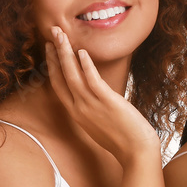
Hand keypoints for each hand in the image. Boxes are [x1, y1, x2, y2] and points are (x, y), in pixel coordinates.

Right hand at [45, 26, 160, 163]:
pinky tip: (82, 52)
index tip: (50, 49)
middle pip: (61, 77)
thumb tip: (96, 95)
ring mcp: (92, 106)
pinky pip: (92, 81)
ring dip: (66, 53)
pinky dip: (85, 66)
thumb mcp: (100, 123)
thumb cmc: (123, 139)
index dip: (52, 66)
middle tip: (52, 33)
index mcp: (77, 114)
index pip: (58, 86)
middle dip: (55, 53)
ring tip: (61, 35)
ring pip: (72, 75)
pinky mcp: (107, 102)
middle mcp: (79, 109)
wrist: (136, 153)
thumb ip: (93, 108)